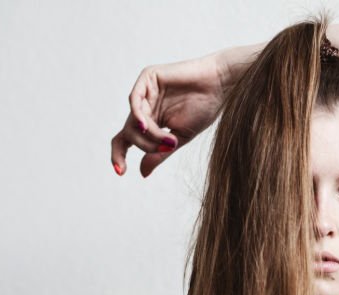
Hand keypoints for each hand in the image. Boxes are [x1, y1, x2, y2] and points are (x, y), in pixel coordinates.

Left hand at [110, 54, 225, 177]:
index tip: (121, 172)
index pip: (126, 140)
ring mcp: (145, 92)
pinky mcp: (148, 78)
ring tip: (170, 138)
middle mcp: (145, 107)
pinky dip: (138, 116)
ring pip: (133, 122)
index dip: (119, 155)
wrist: (220, 86)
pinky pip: (134, 100)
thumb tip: (142, 173)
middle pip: (129, 133)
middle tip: (169, 147)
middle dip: (146, 145)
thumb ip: (159, 154)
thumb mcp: (179, 138)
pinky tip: (146, 125)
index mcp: (151, 121)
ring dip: (149, 135)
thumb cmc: (204, 110)